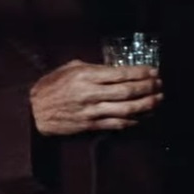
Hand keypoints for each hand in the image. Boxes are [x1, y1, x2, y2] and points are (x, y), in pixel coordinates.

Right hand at [29, 60, 161, 136]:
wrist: (34, 113)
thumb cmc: (51, 87)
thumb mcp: (69, 68)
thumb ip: (92, 67)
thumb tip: (114, 68)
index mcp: (86, 76)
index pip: (120, 73)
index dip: (140, 73)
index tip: (153, 71)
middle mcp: (91, 93)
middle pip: (127, 92)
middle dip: (147, 88)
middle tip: (159, 84)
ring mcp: (92, 111)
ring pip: (126, 109)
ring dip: (146, 105)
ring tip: (158, 99)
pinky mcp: (91, 125)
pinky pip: (117, 124)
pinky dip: (133, 120)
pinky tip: (143, 116)